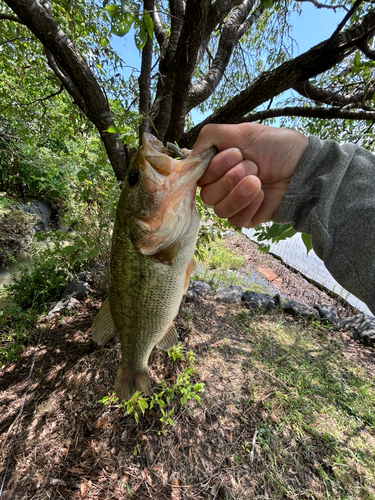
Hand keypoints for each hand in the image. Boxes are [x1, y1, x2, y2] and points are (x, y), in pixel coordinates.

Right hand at [192, 123, 308, 227]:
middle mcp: (222, 186)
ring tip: (258, 180)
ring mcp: (234, 203)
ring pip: (219, 210)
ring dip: (239, 193)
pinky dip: (250, 204)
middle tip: (253, 166)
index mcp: (218, 166)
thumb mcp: (242, 132)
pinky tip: (263, 193)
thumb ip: (210, 136)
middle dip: (230, 178)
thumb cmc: (276, 147)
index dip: (214, 168)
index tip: (235, 153)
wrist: (304, 167)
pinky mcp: (247, 218)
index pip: (198, 177)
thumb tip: (189, 154)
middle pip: (207, 195)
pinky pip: (236, 219)